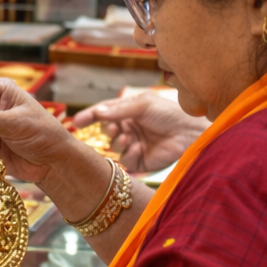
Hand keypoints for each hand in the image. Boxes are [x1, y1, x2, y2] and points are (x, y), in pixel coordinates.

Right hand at [70, 92, 206, 172]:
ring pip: (113, 147)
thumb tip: (97, 112)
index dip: (89, 116)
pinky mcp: (140, 161)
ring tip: (129, 138)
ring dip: (118, 142)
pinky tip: (139, 148)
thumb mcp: (143, 104)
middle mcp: (128, 128)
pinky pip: (125, 161)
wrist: (190, 133)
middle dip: (107, 130)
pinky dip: (129, 154)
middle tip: (115, 128)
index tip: (76, 121)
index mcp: (127, 112)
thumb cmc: (169, 113)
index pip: (103, 114)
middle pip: (106, 131)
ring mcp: (133, 145)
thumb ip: (118, 109)